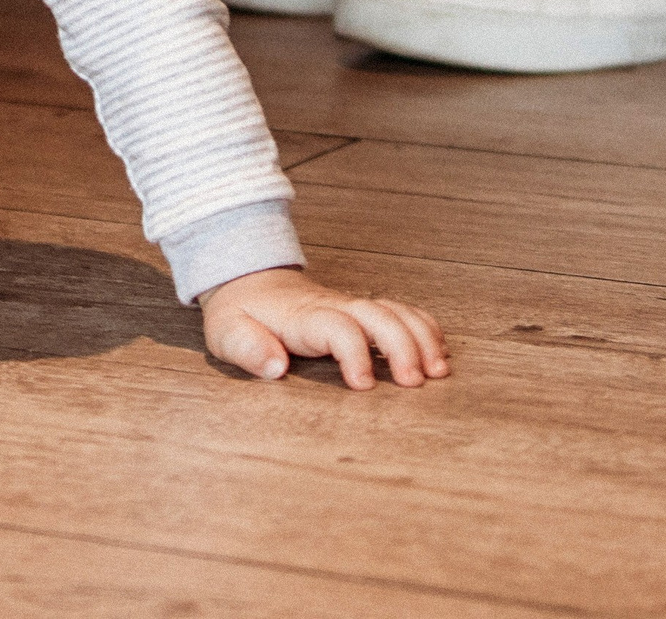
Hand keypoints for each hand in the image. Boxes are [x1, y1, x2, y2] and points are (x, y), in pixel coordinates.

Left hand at [200, 267, 448, 389]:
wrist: (247, 279)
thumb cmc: (239, 313)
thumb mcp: (226, 332)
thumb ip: (248, 348)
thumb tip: (276, 368)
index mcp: (301, 316)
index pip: (337, 327)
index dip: (354, 353)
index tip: (364, 385)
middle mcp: (333, 307)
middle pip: (378, 315)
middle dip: (403, 346)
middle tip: (416, 382)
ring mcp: (350, 306)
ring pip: (396, 311)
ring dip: (421, 337)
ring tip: (438, 371)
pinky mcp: (360, 312)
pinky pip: (401, 312)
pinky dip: (424, 328)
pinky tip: (437, 352)